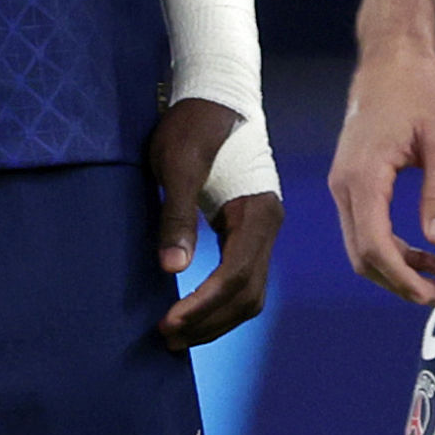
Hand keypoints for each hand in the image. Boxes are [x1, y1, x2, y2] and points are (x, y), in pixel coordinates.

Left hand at [146, 95, 283, 347]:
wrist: (215, 96)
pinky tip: (192, 312)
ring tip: (176, 334)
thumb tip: (172, 269)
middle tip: (167, 338)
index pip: (235, 275)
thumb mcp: (178, 165)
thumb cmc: (194, 125)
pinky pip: (242, 280)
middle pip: (248, 293)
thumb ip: (176, 215)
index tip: (167, 322)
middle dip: (209, 322)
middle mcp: (268, 226)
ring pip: (249, 293)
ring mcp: (261, 230)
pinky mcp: (248, 231)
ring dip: (216, 319)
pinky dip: (219, 304)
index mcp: (257, 211)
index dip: (202, 305)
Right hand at [330, 44, 434, 308]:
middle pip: (362, 256)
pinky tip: (421, 250)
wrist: (391, 58)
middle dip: (399, 283)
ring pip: (360, 245)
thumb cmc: (418, 89)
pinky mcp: (351, 182)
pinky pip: (363, 227)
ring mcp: (343, 185)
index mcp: (363, 177)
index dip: (404, 279)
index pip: (375, 247)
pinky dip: (388, 247)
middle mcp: (344, 186)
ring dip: (394, 268)